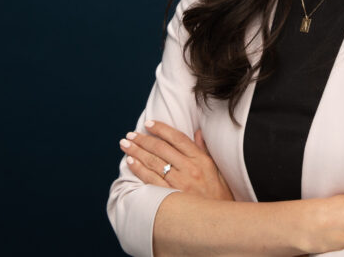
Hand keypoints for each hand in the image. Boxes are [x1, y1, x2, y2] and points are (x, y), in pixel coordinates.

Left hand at [119, 120, 234, 200]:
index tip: (149, 124)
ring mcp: (179, 183)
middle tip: (131, 134)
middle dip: (144, 139)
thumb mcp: (215, 168)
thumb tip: (196, 132)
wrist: (218, 220)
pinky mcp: (171, 196)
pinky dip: (139, 169)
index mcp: (201, 159)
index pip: (178, 138)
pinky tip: (131, 162)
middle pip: (162, 148)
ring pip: (154, 162)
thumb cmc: (217, 194)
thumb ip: (203, 149)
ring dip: (137, 151)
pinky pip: (150, 179)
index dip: (161, 129)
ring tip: (126, 144)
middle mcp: (190, 168)